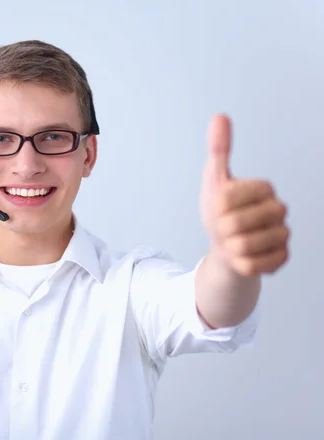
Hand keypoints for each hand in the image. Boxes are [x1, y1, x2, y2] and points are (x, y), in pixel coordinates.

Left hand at [200, 114, 289, 276]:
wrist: (225, 246)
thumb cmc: (220, 212)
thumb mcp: (215, 180)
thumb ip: (219, 150)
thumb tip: (220, 116)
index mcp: (264, 188)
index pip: (228, 199)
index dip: (216, 206)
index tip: (219, 207)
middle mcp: (279, 209)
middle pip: (236, 224)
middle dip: (221, 229)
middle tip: (225, 228)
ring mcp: (283, 235)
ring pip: (244, 246)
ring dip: (229, 247)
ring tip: (233, 241)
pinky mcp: (282, 259)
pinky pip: (252, 266)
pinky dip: (239, 264)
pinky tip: (242, 256)